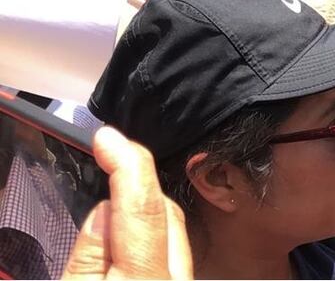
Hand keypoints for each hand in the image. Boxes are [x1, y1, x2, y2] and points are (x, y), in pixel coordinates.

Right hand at [63, 127, 192, 279]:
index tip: (108, 137)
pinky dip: (153, 241)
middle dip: (136, 187)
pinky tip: (128, 248)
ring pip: (174, 232)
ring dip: (144, 216)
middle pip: (167, 214)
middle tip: (103, 167)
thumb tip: (105, 211)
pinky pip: (174, 254)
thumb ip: (88, 257)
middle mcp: (178, 279)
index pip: (144, 208)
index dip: (128, 164)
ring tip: (109, 218)